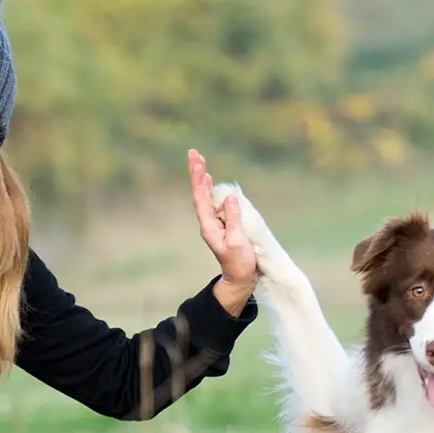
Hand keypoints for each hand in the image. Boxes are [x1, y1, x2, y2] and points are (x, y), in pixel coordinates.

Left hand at [189, 149, 255, 314]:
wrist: (240, 278)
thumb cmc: (240, 263)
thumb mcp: (238, 242)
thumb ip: (234, 220)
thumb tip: (230, 198)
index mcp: (209, 227)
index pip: (201, 199)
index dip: (199, 181)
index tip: (199, 164)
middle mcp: (208, 222)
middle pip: (199, 193)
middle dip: (196, 173)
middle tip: (193, 153)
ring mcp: (214, 223)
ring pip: (205, 196)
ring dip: (202, 178)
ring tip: (199, 161)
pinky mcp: (221, 224)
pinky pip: (213, 202)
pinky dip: (210, 188)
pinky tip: (210, 180)